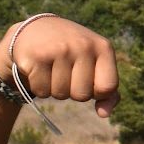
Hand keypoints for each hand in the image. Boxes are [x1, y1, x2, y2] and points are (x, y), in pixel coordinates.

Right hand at [0, 16, 120, 116]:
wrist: (35, 29)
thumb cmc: (72, 53)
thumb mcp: (95, 64)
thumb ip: (107, 91)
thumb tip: (104, 114)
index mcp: (103, 47)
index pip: (108, 87)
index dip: (97, 92)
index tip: (88, 79)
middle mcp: (83, 45)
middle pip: (82, 95)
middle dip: (73, 91)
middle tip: (66, 71)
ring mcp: (59, 50)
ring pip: (60, 95)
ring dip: (54, 89)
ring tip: (52, 68)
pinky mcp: (36, 57)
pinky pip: (41, 91)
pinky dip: (38, 86)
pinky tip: (38, 68)